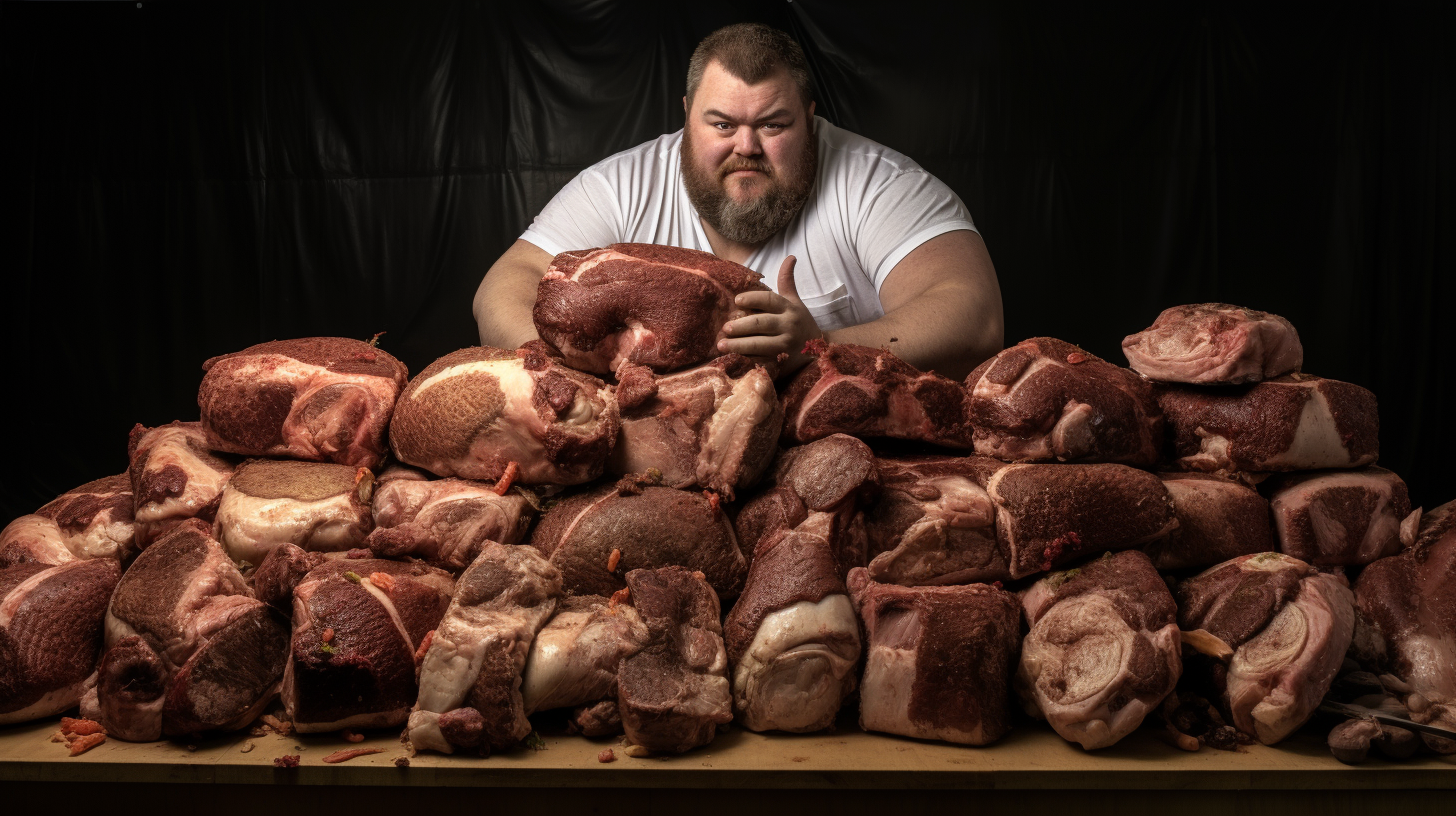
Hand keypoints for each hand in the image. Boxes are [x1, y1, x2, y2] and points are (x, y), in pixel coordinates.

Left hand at [717, 255, 823, 373]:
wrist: (818, 351)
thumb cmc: (801, 323)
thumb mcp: (795, 302)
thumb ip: (787, 282)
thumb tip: (790, 257)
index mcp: (789, 308)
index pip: (770, 300)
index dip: (753, 298)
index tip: (737, 300)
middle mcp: (788, 325)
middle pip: (762, 323)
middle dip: (741, 326)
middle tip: (725, 328)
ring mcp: (785, 345)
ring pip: (760, 344)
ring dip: (739, 345)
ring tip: (721, 345)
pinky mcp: (782, 361)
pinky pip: (763, 360)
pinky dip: (747, 360)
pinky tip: (733, 359)